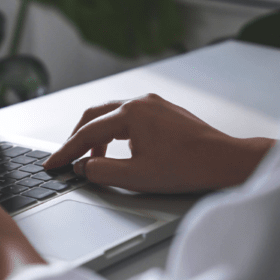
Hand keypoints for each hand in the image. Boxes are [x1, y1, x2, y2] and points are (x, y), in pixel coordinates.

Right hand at [43, 93, 274, 193]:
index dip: (66, 151)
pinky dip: (115, 133)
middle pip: (94, 116)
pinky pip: (129, 117)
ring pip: (112, 115)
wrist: (226, 161)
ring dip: (97, 136)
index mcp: (130, 114)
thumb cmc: (188, 168)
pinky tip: (119, 150)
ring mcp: (154, 104)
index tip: (53, 164)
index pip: (87, 133)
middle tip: (66, 157)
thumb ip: (101, 172)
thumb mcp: (136, 177)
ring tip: (93, 159)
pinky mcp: (164, 111)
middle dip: (77, 138)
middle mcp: (140, 102)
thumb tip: (84, 167)